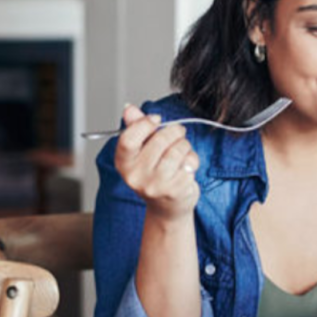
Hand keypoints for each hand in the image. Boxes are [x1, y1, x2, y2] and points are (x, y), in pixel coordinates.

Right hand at [114, 104, 200, 220]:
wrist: (167, 207)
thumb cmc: (155, 174)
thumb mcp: (142, 152)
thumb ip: (136, 128)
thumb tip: (129, 109)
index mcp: (124, 164)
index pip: (129, 139)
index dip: (145, 124)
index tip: (156, 119)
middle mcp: (136, 176)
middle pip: (159, 140)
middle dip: (174, 132)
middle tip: (178, 133)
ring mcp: (155, 185)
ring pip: (177, 149)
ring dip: (185, 146)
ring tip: (182, 152)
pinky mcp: (174, 190)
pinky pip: (189, 163)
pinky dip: (192, 161)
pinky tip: (186, 168)